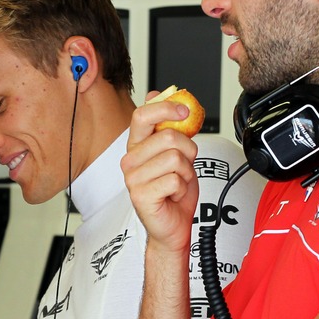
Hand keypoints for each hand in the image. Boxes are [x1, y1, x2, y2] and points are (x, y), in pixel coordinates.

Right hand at [121, 92, 200, 254]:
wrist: (173, 225)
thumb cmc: (173, 191)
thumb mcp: (177, 153)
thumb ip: (172, 127)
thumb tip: (167, 93)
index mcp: (136, 146)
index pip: (142, 115)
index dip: (165, 108)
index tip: (184, 111)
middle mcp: (130, 160)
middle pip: (167, 136)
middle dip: (188, 150)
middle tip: (185, 164)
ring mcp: (133, 178)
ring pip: (175, 159)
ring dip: (187, 172)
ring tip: (178, 182)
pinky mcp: (141, 195)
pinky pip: (174, 180)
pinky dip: (182, 188)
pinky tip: (174, 195)